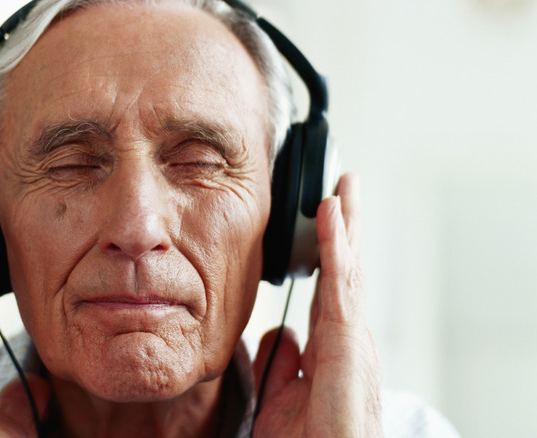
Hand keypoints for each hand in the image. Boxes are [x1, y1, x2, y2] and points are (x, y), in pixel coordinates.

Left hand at [253, 173, 382, 436]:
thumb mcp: (283, 395)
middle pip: (345, 270)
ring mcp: (352, 336)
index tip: (326, 220)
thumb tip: (283, 329)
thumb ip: (282, 360)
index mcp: (332, 347)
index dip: (330, 253)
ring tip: (342, 186)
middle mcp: (347, 336)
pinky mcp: (349, 339)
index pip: (330, 288)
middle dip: (346, 227)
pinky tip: (331, 212)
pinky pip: (339, 281)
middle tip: (344, 187)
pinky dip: (335, 244)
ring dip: (344, 224)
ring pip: (347, 267)